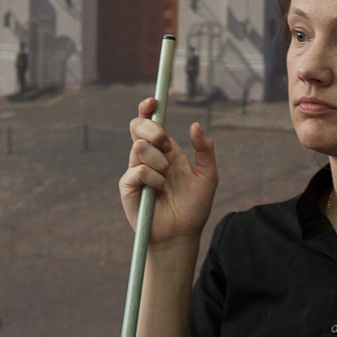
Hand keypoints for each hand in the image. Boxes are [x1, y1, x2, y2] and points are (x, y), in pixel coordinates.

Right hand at [120, 97, 217, 246]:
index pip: (151, 122)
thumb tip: (195, 125)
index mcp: (166, 150)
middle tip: (167, 147)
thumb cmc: (195, 207)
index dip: (148, 109)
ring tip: (166, 179)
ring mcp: (136, 171)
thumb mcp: (208, 176)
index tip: (154, 101)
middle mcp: (148, 157)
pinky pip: (137, 171)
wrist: (182, 234)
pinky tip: (159, 191)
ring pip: (138, 148)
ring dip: (158, 161)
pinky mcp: (128, 187)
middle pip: (138, 127)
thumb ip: (205, 150)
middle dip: (153, 130)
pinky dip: (152, 179)